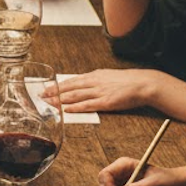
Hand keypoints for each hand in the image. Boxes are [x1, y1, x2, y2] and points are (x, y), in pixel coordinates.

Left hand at [49, 68, 167, 112]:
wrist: (144, 83)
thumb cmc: (129, 81)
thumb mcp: (109, 76)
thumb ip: (96, 80)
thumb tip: (84, 84)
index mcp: (95, 75)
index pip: (71, 81)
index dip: (57, 85)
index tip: (46, 88)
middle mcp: (95, 82)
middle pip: (69, 88)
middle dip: (53, 92)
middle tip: (41, 96)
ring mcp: (99, 92)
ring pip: (75, 96)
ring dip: (60, 100)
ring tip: (48, 103)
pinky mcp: (106, 102)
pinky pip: (87, 105)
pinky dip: (75, 107)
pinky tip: (65, 110)